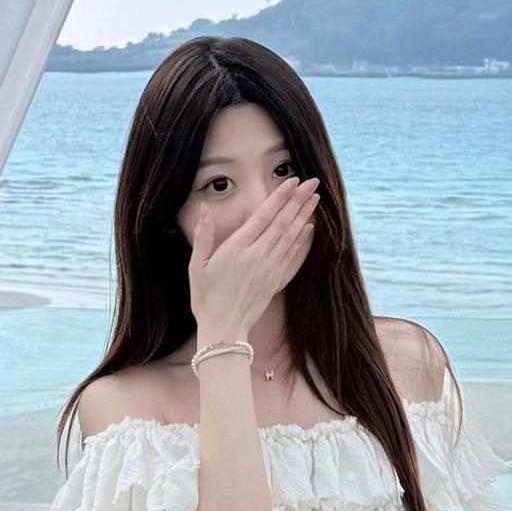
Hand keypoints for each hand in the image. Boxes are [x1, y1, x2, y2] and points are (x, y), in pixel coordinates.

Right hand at [190, 176, 318, 346]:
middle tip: (312, 183)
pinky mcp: (276, 281)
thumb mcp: (196, 265)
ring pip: (291, 237)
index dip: (280, 197)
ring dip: (304, 215)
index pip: (264, 215)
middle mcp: (257, 256)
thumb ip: (203, 235)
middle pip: (283, 222)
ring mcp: (270, 269)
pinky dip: (303, 240)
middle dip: (298, 200)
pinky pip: (293, 256)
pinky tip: (310, 228)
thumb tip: (205, 208)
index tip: (292, 181)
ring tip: (315, 198)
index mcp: (237, 248)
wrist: (223, 329)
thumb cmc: (205, 298)